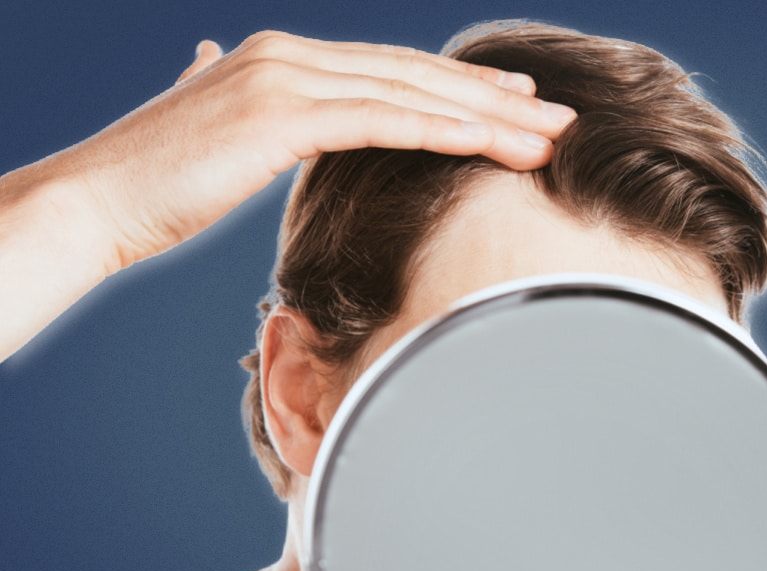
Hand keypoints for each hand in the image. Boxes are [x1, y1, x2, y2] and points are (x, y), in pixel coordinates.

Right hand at [42, 31, 577, 274]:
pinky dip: (439, 131)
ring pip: (410, 93)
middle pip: (415, 74)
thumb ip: (229, 97)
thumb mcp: (208, 128)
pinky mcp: (280, 115)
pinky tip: (487, 144)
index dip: (460, 85)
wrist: (93, 202)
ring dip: (486, 117)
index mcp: (283, 59)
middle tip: (556, 114)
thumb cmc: (153, 183)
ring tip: (545, 136)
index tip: (515, 99)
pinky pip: (380, 121)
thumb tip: (215, 62)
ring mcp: (285, 77)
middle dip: (493, 97)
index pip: (393, 70)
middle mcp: (290, 54)